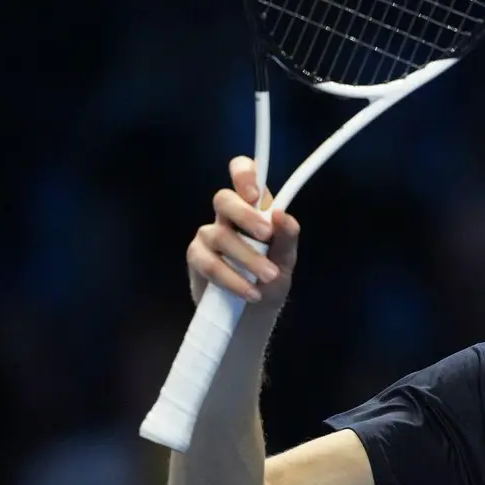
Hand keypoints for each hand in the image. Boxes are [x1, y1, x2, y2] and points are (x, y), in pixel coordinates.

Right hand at [186, 156, 301, 308]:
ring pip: (220, 236)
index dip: (243, 174)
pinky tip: (251, 292)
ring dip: (248, 258)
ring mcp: (208, 235)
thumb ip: (287, 237)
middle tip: (267, 236)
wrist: (254, 311)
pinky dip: (233, 279)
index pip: (242, 174)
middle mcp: (226, 216)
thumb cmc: (270, 276)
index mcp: (252, 207)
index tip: (255, 195)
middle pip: (223, 199)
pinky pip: (210, 264)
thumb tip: (282, 216)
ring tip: (269, 277)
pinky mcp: (196, 258)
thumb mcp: (286, 258)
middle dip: (245, 216)